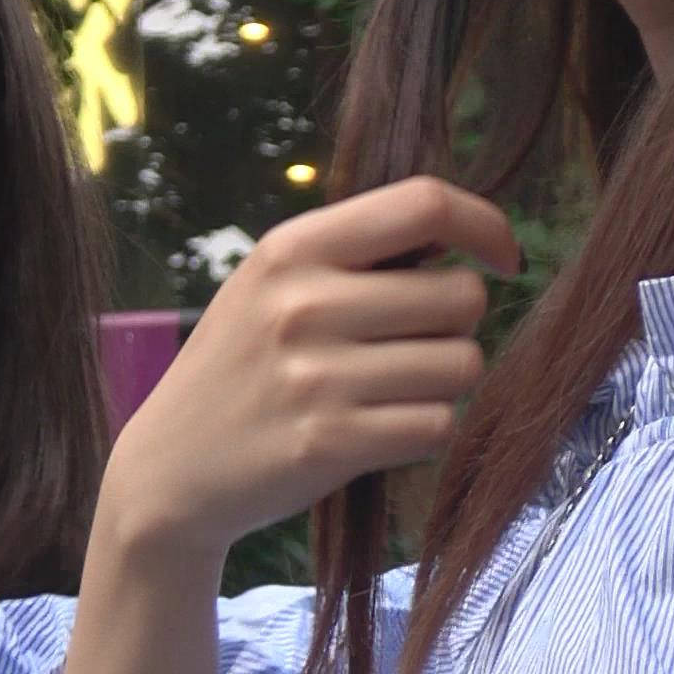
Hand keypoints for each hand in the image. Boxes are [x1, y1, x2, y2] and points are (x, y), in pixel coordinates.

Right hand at [104, 176, 517, 564]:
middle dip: (457, 325)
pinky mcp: (332, 442)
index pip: (424, 203)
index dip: (486, 226)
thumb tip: (467, 238)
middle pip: (463, 296)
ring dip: (444, 383)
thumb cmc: (243, 368)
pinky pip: (438, 424)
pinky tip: (381, 429)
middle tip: (410, 346)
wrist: (170, 469)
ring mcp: (318, 376)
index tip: (503, 259)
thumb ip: (357, 255)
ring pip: (462, 365)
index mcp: (292, 248)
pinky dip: (425, 430)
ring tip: (390, 391)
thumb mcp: (273, 285)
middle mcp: (305, 304)